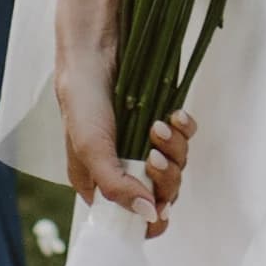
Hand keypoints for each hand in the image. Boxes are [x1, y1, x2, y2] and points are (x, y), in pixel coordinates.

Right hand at [57, 1, 190, 234]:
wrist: (96, 47)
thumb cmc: (82, 98)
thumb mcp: (91, 149)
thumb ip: (117, 187)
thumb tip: (149, 215)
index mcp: (98, 181)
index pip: (129, 218)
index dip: (150, 218)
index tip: (161, 210)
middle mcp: (122, 166)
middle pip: (159, 193)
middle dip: (164, 178)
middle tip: (153, 155)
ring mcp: (143, 143)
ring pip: (175, 165)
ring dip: (173, 149)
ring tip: (158, 126)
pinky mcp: (160, 120)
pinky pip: (183, 136)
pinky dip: (182, 129)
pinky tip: (172, 115)